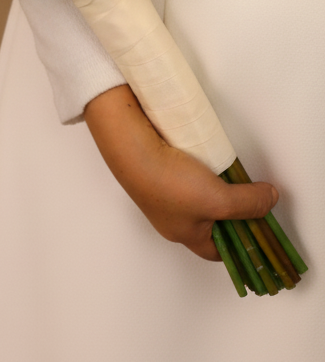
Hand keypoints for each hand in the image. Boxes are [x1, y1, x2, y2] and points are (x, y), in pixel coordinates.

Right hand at [83, 84, 277, 259]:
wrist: (131, 149)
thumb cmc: (168, 183)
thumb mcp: (220, 199)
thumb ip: (249, 203)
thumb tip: (270, 200)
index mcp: (185, 235)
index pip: (219, 251)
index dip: (240, 243)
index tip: (257, 228)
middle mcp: (171, 220)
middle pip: (210, 223)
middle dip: (229, 210)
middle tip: (247, 195)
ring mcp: (162, 196)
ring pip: (196, 198)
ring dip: (212, 187)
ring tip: (226, 173)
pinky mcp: (156, 172)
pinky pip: (182, 178)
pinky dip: (196, 170)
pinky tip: (203, 159)